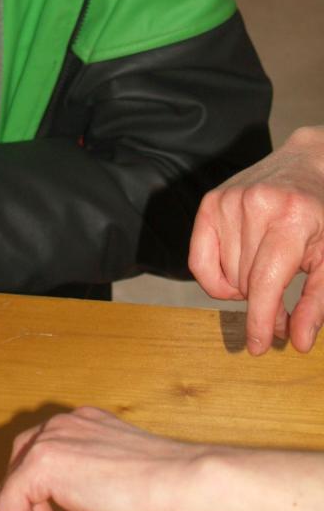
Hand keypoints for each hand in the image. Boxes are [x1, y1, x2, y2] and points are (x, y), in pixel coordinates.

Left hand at [0, 408, 205, 510]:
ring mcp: (48, 440)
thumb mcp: (121, 489)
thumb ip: (91, 495)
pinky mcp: (39, 464)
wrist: (185, 484)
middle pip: (24, 471)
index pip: (49, 463)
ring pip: (14, 488)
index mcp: (83, 426)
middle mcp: (61, 426)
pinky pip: (8, 504)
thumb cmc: (168, 493)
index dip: (56, 505)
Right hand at [189, 127, 323, 354]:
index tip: (258, 346)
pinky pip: (199, 259)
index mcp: (291, 220)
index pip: (264, 282)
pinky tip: (236, 275)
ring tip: (267, 279)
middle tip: (282, 310)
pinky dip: (216, 277)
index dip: (260, 319)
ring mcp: (227, 202)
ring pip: (225, 275)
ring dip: (244, 289)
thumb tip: (300, 342)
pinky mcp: (210, 202)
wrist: (310, 163)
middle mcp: (254, 207)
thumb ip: (318, 302)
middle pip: (245, 283)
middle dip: (263, 305)